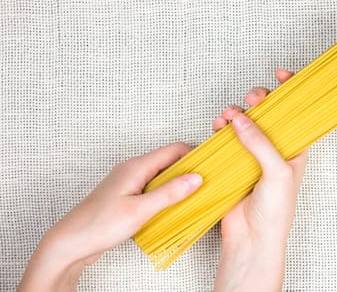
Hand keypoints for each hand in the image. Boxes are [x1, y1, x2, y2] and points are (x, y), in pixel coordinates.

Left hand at [18, 143, 202, 291]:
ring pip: (161, 177)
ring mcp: (129, 183)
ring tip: (192, 198)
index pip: (173, 150)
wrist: (71, 242)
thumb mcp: (140, 210)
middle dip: (188, 171)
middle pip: (168, 162)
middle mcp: (133, 170)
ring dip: (177, 185)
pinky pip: (152, 189)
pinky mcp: (127, 196)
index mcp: (136, 166)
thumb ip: (169, 193)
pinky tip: (172, 209)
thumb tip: (195, 178)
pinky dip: (165, 195)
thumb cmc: (99, 225)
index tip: (210, 167)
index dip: (194, 156)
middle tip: (205, 185)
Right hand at [213, 68, 308, 291]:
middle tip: (252, 100)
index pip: (296, 113)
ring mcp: (254, 154)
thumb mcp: (276, 172)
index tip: (282, 75)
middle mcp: (275, 148)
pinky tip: (218, 127)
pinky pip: (227, 138)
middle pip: (268, 112)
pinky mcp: (234, 162)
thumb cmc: (275, 210)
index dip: (292, 90)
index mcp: (295, 149)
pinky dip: (222, 128)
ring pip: (245, 123)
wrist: (252, 238)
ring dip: (236, 114)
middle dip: (259, 99)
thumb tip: (242, 119)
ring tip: (227, 117)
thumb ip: (260, 143)